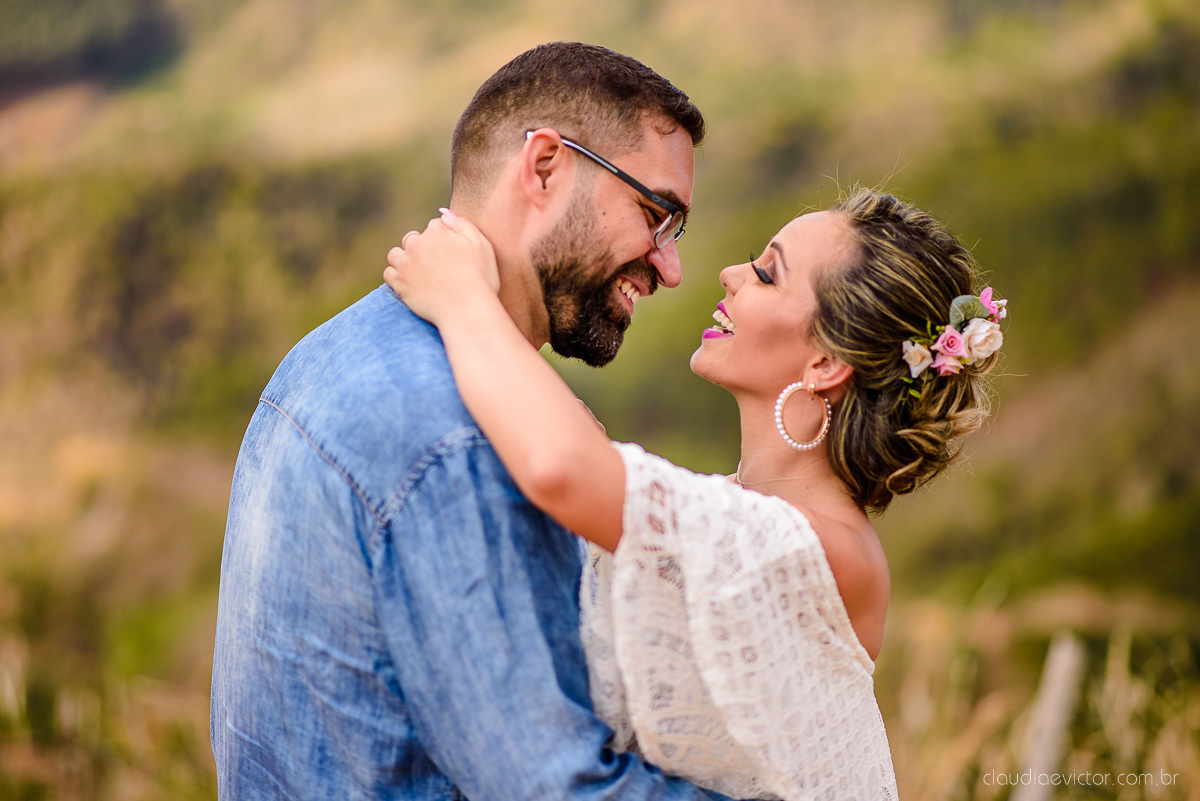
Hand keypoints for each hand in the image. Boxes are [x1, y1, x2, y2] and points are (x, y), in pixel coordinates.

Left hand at [384, 209, 499, 325]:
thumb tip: (443, 213)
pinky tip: (410, 282)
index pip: (435, 226)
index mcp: (438, 232)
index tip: (452, 254)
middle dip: (421, 247)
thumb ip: (462, 224)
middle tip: (436, 266)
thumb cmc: (480, 278)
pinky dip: (396, 276)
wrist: (468, 310)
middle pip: (412, 238)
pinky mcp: (399, 283)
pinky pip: (388, 273)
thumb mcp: (482, 245)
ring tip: (419, 273)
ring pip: (396, 254)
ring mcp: (406, 263)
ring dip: (404, 259)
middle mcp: (418, 244)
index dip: (444, 239)